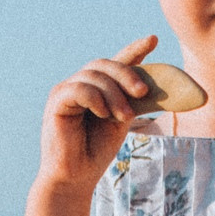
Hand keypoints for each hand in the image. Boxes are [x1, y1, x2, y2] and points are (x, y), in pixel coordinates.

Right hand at [41, 35, 158, 189]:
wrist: (76, 176)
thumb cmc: (97, 150)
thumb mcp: (122, 120)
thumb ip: (133, 99)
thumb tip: (158, 85)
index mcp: (97, 88)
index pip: (116, 62)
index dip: (134, 49)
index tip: (153, 39)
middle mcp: (80, 84)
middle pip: (104, 64)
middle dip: (127, 75)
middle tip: (144, 92)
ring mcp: (66, 90)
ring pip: (94, 75)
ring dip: (115, 94)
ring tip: (125, 117)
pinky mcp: (56, 101)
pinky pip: (79, 88)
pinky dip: (95, 98)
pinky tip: (102, 113)